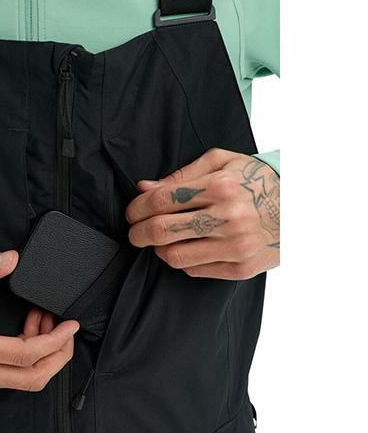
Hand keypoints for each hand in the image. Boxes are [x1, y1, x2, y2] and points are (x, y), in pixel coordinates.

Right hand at [0, 250, 78, 389]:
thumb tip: (11, 259)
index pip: (24, 354)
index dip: (55, 341)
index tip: (70, 324)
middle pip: (31, 378)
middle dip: (58, 356)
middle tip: (67, 329)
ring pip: (22, 381)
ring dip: (42, 356)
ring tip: (43, 321)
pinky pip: (7, 376)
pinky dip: (25, 359)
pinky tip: (26, 331)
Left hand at [126, 148, 279, 279]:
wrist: (300, 208)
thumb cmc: (256, 181)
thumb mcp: (222, 163)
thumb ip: (181, 175)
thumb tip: (144, 188)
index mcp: (221, 187)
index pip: (161, 200)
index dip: (137, 208)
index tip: (131, 213)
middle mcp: (228, 217)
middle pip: (161, 230)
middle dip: (137, 233)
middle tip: (134, 232)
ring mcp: (235, 246)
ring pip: (173, 255)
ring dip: (157, 249)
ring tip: (159, 242)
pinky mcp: (241, 268)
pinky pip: (194, 269)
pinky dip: (182, 260)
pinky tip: (185, 248)